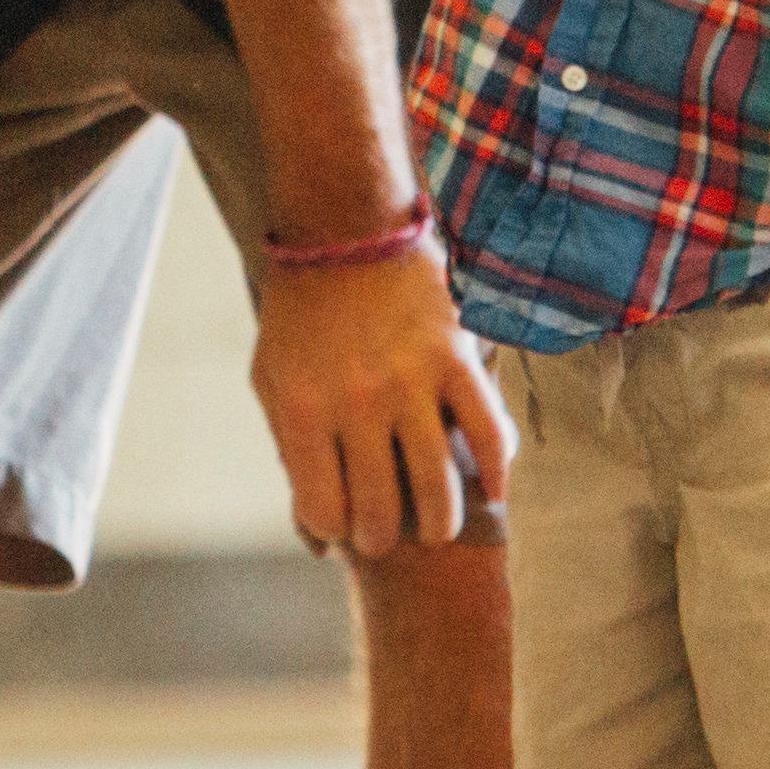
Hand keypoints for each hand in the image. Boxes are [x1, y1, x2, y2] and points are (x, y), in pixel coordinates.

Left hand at [252, 249, 512, 558]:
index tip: (340, 527)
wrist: (345, 229)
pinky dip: (496, 472)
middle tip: (387, 537)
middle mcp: (358, 401)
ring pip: (439, 484)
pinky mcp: (457, 359)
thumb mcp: (272, 380)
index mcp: (303, 408)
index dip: (333, 530)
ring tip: (436, 530)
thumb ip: (292, 454)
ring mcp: (412, 381)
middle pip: (381, 507)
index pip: (324, 508)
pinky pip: (489, 432)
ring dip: (440, 523)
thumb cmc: (301, 316)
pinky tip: (492, 492)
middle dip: (383, 538)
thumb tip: (318, 539)